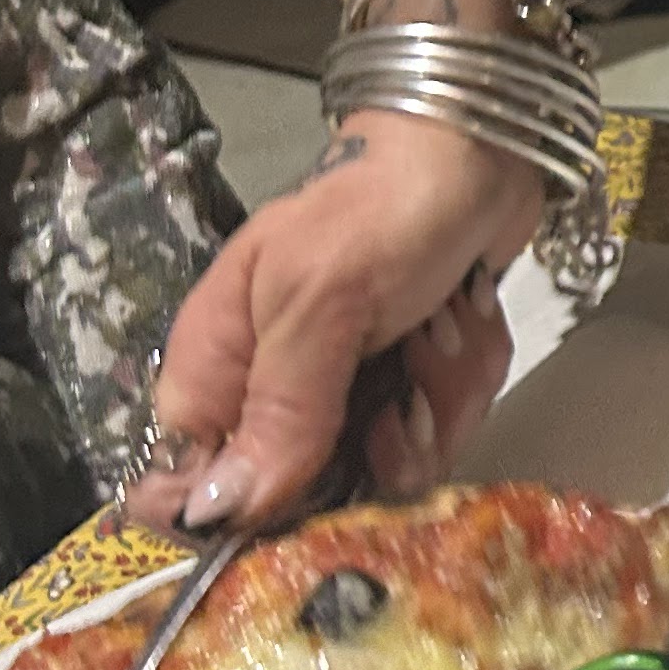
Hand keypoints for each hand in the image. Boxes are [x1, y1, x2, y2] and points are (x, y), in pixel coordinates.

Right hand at [130, 115, 535, 533]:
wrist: (478, 157)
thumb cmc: (382, 213)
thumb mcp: (321, 305)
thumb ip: (279, 410)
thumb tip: (219, 510)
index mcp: (218, 366)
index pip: (190, 485)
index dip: (244, 513)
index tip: (311, 497)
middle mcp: (273, 392)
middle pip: (309, 493)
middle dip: (379, 447)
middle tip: (407, 393)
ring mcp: (345, 394)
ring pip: (388, 466)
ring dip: (436, 402)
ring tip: (444, 332)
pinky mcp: (408, 388)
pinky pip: (438, 431)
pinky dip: (466, 381)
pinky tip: (467, 327)